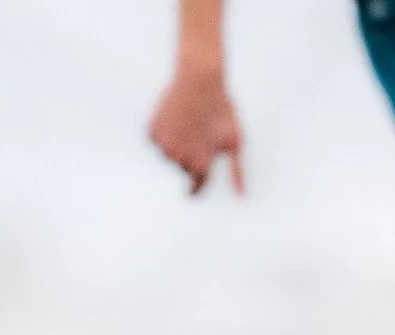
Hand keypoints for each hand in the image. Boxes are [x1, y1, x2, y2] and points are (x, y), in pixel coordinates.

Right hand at [148, 68, 244, 194]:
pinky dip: (166, 131)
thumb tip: (241, 195)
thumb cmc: (223, 109)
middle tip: (201, 131)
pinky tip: (176, 115)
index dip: (197, 185)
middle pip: (183, 167)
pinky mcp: (152, 134)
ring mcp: (163, 147)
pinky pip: (158, 140)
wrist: (199, 79)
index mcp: (200, 165)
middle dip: (191, 154)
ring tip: (189, 121)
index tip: (194, 187)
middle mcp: (179, 160)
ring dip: (178, 143)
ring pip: (169, 154)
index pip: (196, 187)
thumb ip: (236, 171)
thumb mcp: (235, 140)